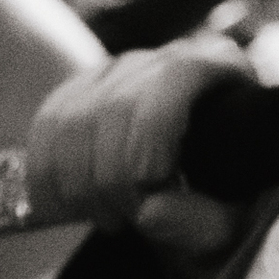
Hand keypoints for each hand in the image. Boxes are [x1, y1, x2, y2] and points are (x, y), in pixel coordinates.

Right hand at [26, 36, 251, 258]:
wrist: (204, 197)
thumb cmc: (226, 204)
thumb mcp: (232, 223)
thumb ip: (203, 223)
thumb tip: (150, 211)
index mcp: (224, 66)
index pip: (175, 76)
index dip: (152, 133)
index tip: (149, 186)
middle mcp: (171, 55)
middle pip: (117, 103)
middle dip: (112, 174)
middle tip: (126, 220)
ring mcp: (123, 69)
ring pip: (74, 116)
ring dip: (79, 181)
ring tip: (109, 219)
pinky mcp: (84, 88)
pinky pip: (48, 123)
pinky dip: (47, 172)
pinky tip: (68, 206)